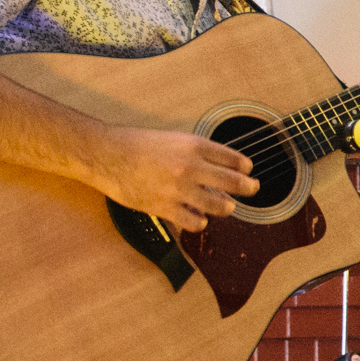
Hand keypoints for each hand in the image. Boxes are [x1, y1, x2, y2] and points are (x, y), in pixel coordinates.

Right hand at [93, 127, 257, 231]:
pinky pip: (194, 222)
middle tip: (252, 189)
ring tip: (226, 206)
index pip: (233, 158)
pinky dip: (199, 222)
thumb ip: (195, 152)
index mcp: (194, 146)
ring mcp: (179, 189)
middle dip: (248, 187)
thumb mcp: (172, 138)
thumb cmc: (137, 144)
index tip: (247, 170)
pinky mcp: (165, 207)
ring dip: (226, 207)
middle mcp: (191, 167)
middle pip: (234, 182)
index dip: (244, 166)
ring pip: (218, 206)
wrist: (107, 155)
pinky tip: (198, 218)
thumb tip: (217, 165)